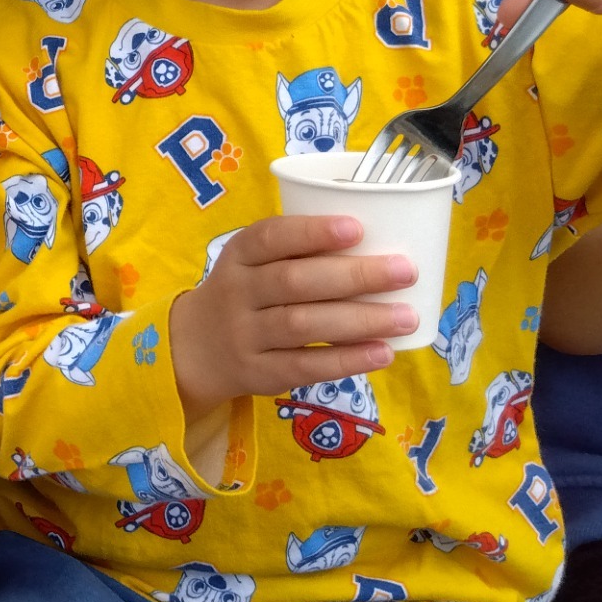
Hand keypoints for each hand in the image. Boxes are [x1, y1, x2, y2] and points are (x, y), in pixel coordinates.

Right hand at [171, 216, 415, 424]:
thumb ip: (297, 255)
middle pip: (294, 281)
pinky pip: (305, 366)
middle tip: (405, 271)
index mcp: (239, 255)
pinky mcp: (258, 373)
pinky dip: (346, 360)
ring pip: (303, 325)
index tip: (357, 228)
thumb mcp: (253, 265)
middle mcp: (237, 292)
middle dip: (354, 275)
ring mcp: (244, 335)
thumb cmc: (246, 294)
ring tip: (406, 317)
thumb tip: (380, 248)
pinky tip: (382, 352)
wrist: (194, 347)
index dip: (312, 232)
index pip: (270, 237)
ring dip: (359, 320)